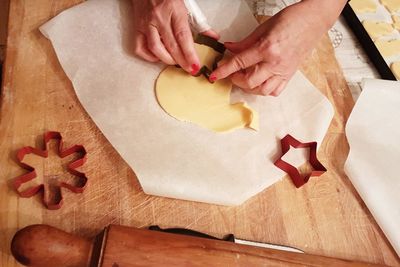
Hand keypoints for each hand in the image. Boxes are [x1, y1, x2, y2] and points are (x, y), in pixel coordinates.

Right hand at [131, 0, 217, 74]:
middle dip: (182, 61)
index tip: (195, 65)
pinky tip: (158, 57)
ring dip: (166, 59)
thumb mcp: (187, 5)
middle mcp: (159, 18)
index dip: (189, 53)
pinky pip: (140, 47)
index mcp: (174, 10)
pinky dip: (149, 57)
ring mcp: (146, 23)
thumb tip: (213, 37)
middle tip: (190, 70)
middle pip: (171, 45)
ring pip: (155, 48)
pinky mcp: (137, 27)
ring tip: (175, 62)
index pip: (183, 36)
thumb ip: (199, 23)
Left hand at [210, 1, 336, 95]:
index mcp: (267, 48)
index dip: (224, 70)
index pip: (239, 63)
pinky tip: (260, 81)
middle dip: (235, 79)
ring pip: (262, 90)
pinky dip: (264, 90)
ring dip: (249, 87)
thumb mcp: (263, 27)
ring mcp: (284, 71)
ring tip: (245, 77)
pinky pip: (275, 91)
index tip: (214, 75)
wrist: (314, 20)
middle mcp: (275, 63)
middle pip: (249, 81)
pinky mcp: (290, 75)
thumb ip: (245, 42)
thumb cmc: (292, 19)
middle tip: (231, 73)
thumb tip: (229, 48)